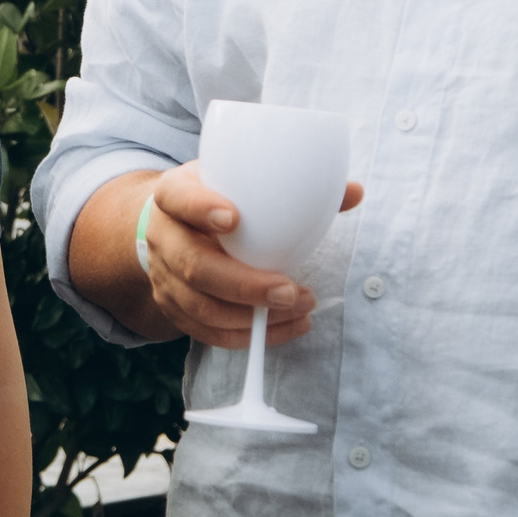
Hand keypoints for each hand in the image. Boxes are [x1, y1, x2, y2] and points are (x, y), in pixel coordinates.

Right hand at [139, 162, 364, 350]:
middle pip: (193, 265)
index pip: (178, 199)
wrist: (174, 224)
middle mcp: (163, 236)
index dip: (200, 208)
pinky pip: (206, 332)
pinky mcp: (174, 307)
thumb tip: (355, 191)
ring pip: (200, 305)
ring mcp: (164, 276)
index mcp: (173, 195)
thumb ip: (294, 185)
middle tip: (289, 290)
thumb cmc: (216, 197)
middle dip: (244, 284)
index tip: (233, 217)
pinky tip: (284, 328)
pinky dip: (246, 336)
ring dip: (251, 316)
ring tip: (300, 309)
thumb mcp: (239, 180)